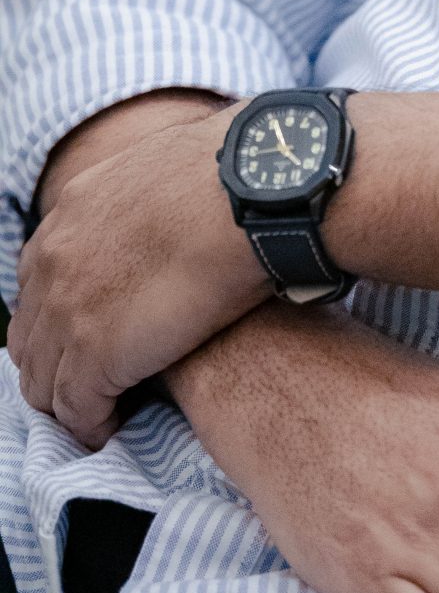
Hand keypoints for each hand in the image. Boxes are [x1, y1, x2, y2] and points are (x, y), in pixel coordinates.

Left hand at [10, 104, 264, 444]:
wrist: (254, 190)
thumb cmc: (240, 172)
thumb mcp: (172, 166)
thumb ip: (152, 196)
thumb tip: (182, 201)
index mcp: (73, 210)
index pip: (40, 280)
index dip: (61, 314)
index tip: (90, 332)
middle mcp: (55, 259)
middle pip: (30, 334)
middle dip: (52, 363)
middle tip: (88, 382)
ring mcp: (68, 307)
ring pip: (42, 378)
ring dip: (66, 401)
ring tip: (98, 415)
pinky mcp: (95, 353)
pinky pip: (74, 407)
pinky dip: (89, 423)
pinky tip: (110, 426)